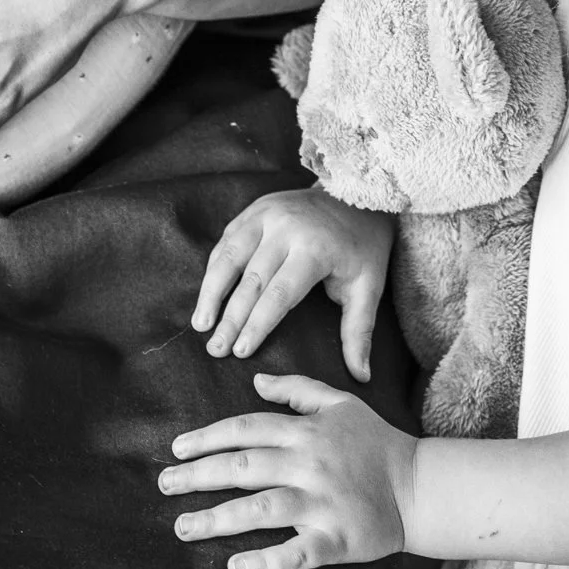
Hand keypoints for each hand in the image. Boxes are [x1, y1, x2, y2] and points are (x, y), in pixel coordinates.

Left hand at [160, 372, 415, 568]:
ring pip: (260, 510)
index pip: (246, 429)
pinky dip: (265, 561)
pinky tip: (235, 566)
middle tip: (163, 485)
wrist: (419, 486)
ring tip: (183, 527)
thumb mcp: (340, 403)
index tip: (176, 449)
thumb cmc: (376, 443)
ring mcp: (321, 504)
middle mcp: (309, 465)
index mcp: (306, 432)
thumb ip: (297, 391)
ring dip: (217, 519)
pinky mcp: (335, 540)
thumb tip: (255, 380)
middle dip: (198, 476)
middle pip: (243, 468)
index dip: (208, 438)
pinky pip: (295, 553)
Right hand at [193, 190, 393, 382]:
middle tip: (214, 350)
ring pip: (230, 256)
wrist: (358, 192)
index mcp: (315, 247)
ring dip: (211, 292)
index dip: (258, 325)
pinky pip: (228, 240)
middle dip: (230, 319)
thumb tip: (361, 376)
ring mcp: (267, 213)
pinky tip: (207, 294)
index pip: (280, 294)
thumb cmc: (362, 246)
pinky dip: (215, 268)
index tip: (240, 353)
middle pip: (250, 280)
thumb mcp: (368, 286)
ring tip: (200, 325)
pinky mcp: (256, 208)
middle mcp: (287, 227)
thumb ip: (359, 331)